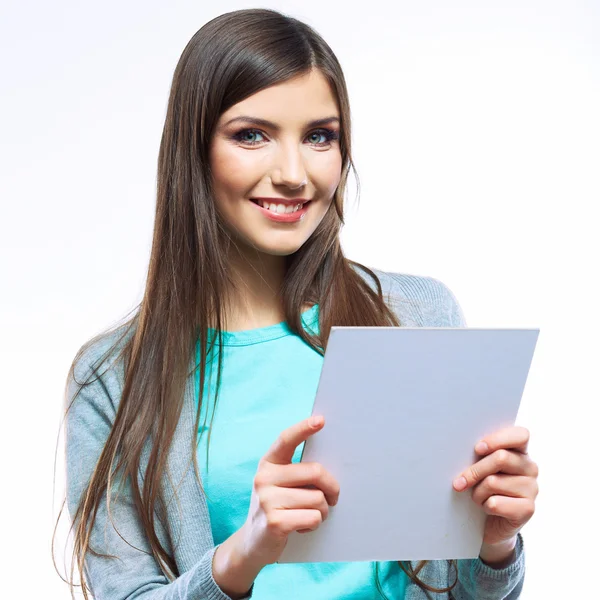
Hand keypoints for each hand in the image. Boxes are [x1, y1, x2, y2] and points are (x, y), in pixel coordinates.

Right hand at [213, 415, 340, 597]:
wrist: (252, 544)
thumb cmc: (276, 508)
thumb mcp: (279, 485)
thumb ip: (297, 473)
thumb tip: (329, 469)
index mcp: (268, 463)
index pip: (286, 440)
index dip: (303, 428)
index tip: (321, 420)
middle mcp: (263, 478)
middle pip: (315, 471)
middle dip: (332, 487)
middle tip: (333, 498)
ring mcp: (266, 500)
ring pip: (318, 499)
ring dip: (322, 511)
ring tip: (310, 515)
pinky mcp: (274, 522)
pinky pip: (313, 517)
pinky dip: (314, 524)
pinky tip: (301, 527)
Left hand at [453, 426, 538, 559]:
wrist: (489, 524)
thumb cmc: (482, 487)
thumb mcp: (480, 467)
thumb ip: (480, 455)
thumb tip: (458, 450)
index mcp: (520, 451)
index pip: (520, 435)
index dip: (498, 440)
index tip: (477, 448)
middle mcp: (530, 467)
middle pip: (501, 458)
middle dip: (474, 471)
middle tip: (459, 482)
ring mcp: (532, 488)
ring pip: (493, 481)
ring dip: (477, 492)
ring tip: (478, 497)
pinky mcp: (528, 509)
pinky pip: (495, 503)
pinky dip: (484, 506)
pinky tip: (487, 508)